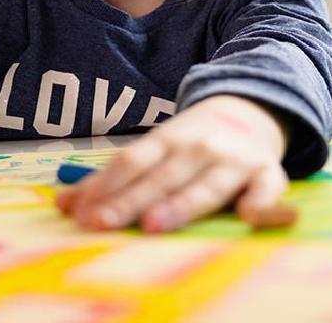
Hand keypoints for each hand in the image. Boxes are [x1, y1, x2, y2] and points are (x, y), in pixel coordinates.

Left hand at [56, 95, 290, 232]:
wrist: (254, 106)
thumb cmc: (193, 141)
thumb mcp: (154, 150)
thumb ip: (112, 179)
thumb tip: (63, 203)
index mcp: (167, 140)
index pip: (131, 162)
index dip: (106, 188)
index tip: (82, 214)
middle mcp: (198, 147)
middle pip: (161, 177)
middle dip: (131, 201)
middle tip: (103, 224)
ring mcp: (234, 160)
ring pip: (206, 184)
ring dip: (181, 204)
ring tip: (156, 224)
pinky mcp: (268, 173)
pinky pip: (268, 189)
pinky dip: (261, 201)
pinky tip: (247, 215)